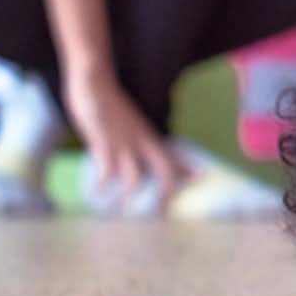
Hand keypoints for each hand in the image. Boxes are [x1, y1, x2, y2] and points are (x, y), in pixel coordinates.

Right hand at [62, 70, 184, 204]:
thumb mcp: (128, 123)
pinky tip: (96, 196)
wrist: (96, 81)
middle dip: (165, 194)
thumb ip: (133, 141)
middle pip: (163, 170)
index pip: (172, 156)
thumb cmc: (110, 104)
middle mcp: (141, 142)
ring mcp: (123, 144)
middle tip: (160, 214)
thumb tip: (132, 160)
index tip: (200, 179)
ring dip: (130, 198)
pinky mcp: (104, 143)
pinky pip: (106, 172)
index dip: (186, 169)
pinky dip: (102, 187)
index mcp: (148, 136)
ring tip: (123, 212)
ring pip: (135, 179)